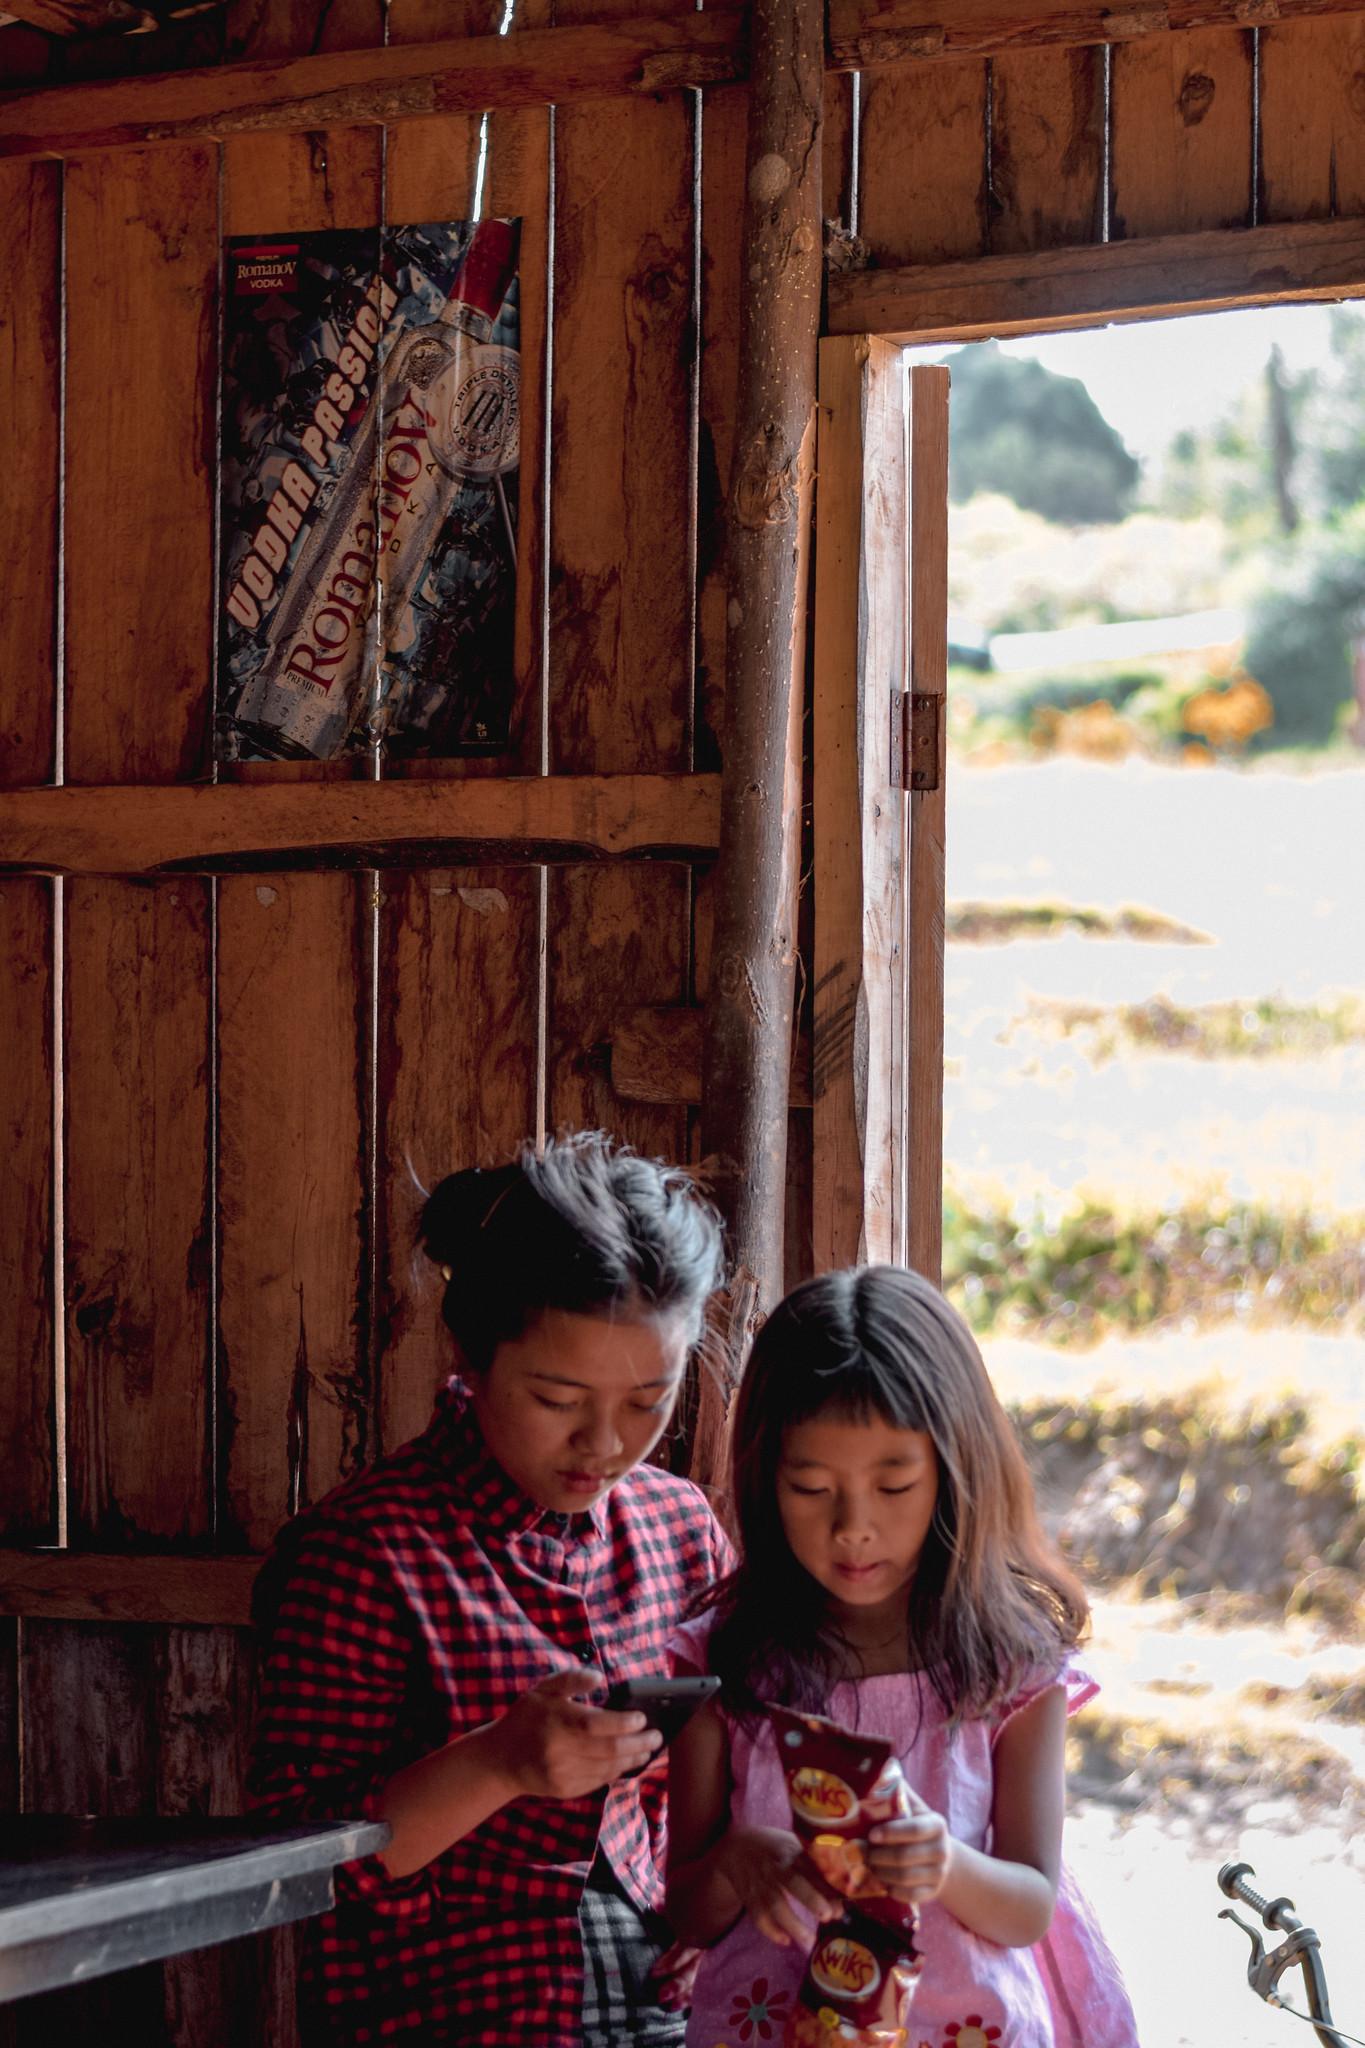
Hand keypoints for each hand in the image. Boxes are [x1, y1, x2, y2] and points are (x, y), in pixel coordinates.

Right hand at [486, 1666, 661, 1800]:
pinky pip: (599, 1780)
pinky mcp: (565, 1790)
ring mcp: (562, 1774)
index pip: (596, 1725)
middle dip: (638, 1744)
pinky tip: (629, 1761)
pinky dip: (617, 1771)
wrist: (500, 1759)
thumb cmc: (526, 1718)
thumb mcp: (542, 1689)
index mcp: (555, 1723)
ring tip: (649, 1749)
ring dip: (633, 1759)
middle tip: (657, 1736)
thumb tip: (600, 1677)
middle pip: (608, 1750)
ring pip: (607, 1768)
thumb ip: (571, 1679)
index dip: (623, 1723)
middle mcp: (559, 1752)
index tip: (642, 1717)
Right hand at [715, 1825, 842, 1947]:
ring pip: (774, 1904)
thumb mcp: (793, 1846)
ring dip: (792, 1924)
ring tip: (810, 1943)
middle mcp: (775, 1868)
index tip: (840, 1904)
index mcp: (791, 1852)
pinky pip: (758, 1916)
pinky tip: (785, 1941)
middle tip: (827, 1916)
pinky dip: (770, 1930)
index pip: (810, 1868)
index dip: (824, 1886)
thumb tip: (843, 1890)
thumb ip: (814, 1867)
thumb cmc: (774, 1848)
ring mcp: (761, 1884)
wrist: (735, 1847)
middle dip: (810, 1899)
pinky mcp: (749, 1898)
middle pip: (792, 1882)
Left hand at [867, 1789, 951, 1904]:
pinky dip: (891, 1890)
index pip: (913, 1830)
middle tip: (860, 1852)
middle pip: (905, 1857)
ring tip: (867, 1865)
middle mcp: (942, 1850)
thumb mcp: (915, 1808)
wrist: (942, 1855)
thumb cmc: (919, 1826)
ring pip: (904, 1878)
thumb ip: (900, 1792)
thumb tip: (883, 1770)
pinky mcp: (933, 1892)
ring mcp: (939, 1873)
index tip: (871, 1835)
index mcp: (936, 1824)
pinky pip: (909, 1896)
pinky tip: (881, 1882)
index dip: (890, 1833)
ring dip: (880, 1873)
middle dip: (878, 1856)